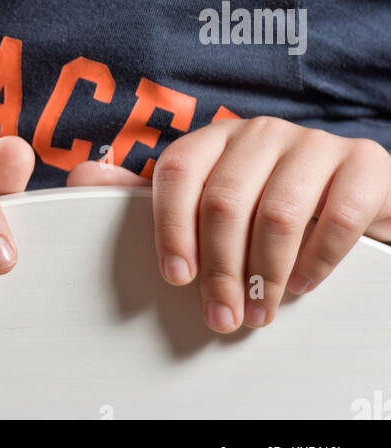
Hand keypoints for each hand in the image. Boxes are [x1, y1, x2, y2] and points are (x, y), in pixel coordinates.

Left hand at [67, 118, 390, 332]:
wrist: (359, 195)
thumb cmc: (275, 200)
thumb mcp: (215, 196)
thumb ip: (155, 194)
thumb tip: (85, 177)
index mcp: (219, 137)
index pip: (178, 170)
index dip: (170, 226)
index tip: (175, 275)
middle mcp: (263, 133)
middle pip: (225, 199)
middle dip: (220, 269)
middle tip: (222, 314)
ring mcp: (315, 145)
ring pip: (278, 211)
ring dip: (266, 274)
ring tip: (261, 311)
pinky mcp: (362, 165)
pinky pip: (335, 216)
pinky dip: (317, 260)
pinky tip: (303, 284)